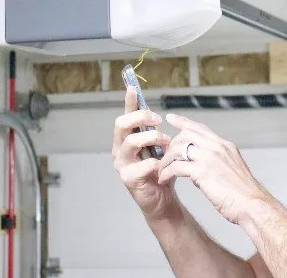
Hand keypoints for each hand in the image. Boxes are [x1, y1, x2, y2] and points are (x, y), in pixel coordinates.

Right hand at [112, 87, 176, 220]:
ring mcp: (122, 164)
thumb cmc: (162, 169)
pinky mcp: (128, 179)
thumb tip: (165, 115)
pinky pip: (140, 165)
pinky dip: (155, 162)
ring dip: (151, 138)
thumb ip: (158, 132)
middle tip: (158, 120)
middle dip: (140, 117)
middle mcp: (120, 149)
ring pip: (130, 141)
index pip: (125, 115)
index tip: (133, 88)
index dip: (129, 102)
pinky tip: (163, 164)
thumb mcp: (162, 146)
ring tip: (167, 142)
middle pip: (121, 124)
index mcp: (127, 138)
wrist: (164, 198)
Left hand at [157, 114, 269, 224]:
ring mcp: (210, 158)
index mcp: (225, 145)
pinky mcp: (203, 172)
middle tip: (164, 156)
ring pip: (179, 148)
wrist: (254, 205)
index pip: (200, 127)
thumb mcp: (232, 169)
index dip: (183, 121)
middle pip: (186, 134)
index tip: (171, 117)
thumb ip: (217, 162)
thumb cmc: (244, 193)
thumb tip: (200, 166)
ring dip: (166, 159)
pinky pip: (177, 167)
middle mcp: (217, 147)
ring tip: (161, 170)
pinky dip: (167, 172)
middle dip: (171, 143)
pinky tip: (164, 179)